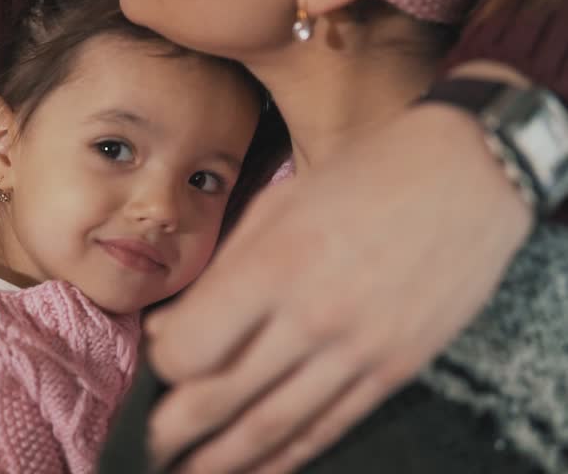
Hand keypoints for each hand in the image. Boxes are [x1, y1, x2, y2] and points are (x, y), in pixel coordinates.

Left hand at [144, 103, 532, 472]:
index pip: (193, 347)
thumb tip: (172, 327)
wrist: (470, 176)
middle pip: (223, 397)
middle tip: (149, 448)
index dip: (163, 365)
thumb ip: (222, 270)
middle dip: (175, 432)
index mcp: (275, 264)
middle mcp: (313, 316)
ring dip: (224, 460)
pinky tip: (259, 470)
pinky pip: (330, 425)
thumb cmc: (365, 175)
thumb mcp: (279, 205)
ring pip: (274, 426)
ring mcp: (358, 350)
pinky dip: (288, 456)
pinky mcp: (393, 369)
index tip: (158, 364)